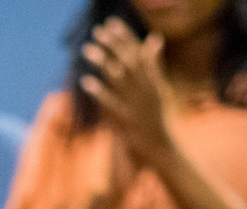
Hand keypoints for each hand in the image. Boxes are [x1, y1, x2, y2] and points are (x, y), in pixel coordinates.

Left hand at [80, 19, 172, 164]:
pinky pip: (110, 103)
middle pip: (127, 61)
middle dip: (112, 45)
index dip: (124, 36)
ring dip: (102, 62)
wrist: (160, 145)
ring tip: (87, 50)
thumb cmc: (156, 115)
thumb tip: (154, 37)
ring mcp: (136, 103)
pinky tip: (85, 81)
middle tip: (97, 31)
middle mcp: (146, 88)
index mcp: (152, 79)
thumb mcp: (158, 86)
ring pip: (118, 78)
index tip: (111, 23)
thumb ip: (153, 62)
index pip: (138, 52)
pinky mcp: (126, 119)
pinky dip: (98, 91)